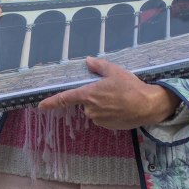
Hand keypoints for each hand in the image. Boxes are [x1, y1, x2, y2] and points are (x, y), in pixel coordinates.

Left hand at [37, 57, 179, 130]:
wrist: (147, 106)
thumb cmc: (130, 87)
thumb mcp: (114, 71)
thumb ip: (98, 66)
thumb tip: (88, 61)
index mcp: (88, 95)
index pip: (64, 99)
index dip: (51, 103)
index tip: (40, 106)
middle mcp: (90, 109)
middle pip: (85, 102)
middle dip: (94, 97)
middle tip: (111, 91)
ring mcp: (99, 120)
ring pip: (95, 111)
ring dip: (102, 105)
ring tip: (119, 99)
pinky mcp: (108, 126)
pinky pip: (103, 118)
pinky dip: (109, 113)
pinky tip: (121, 108)